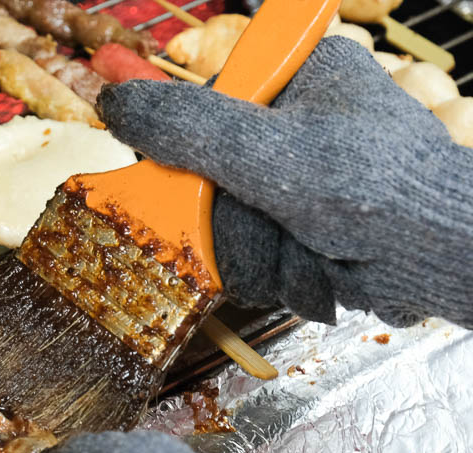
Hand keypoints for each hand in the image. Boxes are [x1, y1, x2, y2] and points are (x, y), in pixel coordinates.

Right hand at [97, 37, 472, 327]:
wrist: (444, 263)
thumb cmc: (380, 195)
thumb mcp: (276, 154)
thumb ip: (192, 130)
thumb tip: (116, 104)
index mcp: (295, 76)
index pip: (200, 106)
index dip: (187, 153)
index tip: (197, 185)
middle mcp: (290, 126)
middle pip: (204, 177)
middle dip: (236, 221)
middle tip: (272, 225)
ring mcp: (291, 182)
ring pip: (223, 226)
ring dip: (260, 254)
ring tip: (311, 251)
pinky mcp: (294, 228)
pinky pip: (247, 256)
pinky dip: (277, 273)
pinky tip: (315, 269)